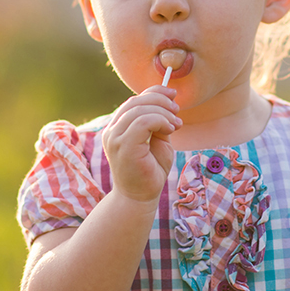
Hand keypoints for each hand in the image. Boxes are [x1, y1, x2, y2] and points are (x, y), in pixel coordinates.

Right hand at [101, 85, 180, 202]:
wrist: (140, 198)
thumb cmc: (150, 170)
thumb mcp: (157, 140)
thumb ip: (158, 121)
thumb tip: (169, 101)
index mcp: (118, 127)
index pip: (133, 100)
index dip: (154, 92)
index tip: (173, 94)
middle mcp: (112, 131)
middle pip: (135, 102)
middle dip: (160, 101)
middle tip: (177, 110)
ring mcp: (114, 138)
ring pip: (140, 110)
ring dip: (163, 113)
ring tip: (176, 125)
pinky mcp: (123, 146)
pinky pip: (142, 122)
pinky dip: (160, 121)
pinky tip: (170, 130)